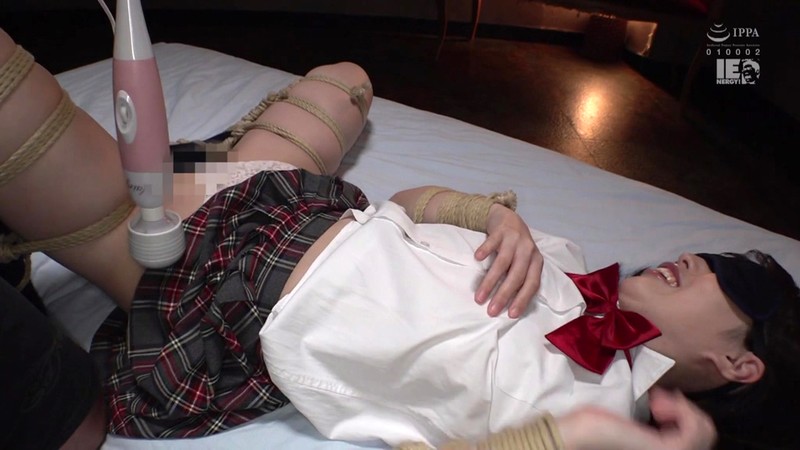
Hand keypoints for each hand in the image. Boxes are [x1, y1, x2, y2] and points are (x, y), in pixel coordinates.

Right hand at [474, 204, 542, 317]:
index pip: (532, 283)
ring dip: (490, 281)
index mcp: (536, 261)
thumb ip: (521, 278)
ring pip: (503, 263)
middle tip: (491, 311)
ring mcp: (514, 239)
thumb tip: (511, 305)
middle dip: (503, 295)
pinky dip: (485, 250)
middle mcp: (528, 250)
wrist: (508, 218)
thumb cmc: (516, 247)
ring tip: (479, 297)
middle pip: (516, 276)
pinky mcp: (501, 231)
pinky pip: (492, 242)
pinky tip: (477, 259)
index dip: (522, 299)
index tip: (511, 314)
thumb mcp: (524, 261)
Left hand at [556, 388, 716, 449]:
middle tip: (660, 399)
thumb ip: (653, 420)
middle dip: (688, 409)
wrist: (581, 432)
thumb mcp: (632, 418)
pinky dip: (682, 409)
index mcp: (660, 447)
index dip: (686, 414)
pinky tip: (659, 403)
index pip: (696, 438)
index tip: (661, 400)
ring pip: (706, 431)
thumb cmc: (595, 424)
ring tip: (658, 401)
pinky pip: (696, 429)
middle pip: (706, 434)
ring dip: (685, 408)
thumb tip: (671, 399)